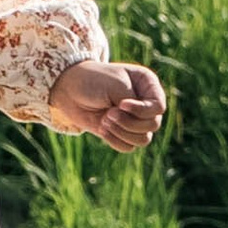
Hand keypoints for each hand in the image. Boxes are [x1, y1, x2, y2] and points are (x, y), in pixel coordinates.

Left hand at [47, 61, 166, 151]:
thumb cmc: (93, 80)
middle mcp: (145, 102)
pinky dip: (115, 140)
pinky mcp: (122, 132)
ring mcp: (134, 119)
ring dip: (123, 133)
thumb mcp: (116, 85)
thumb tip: (144, 129)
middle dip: (129, 122)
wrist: (69, 90)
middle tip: (109, 114)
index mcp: (147, 84)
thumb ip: (134, 104)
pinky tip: (101, 129)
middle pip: (153, 124)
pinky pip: (129, 147)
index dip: (142, 110)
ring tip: (105, 121)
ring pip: (144, 139)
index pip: (158, 106)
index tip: (121, 104)